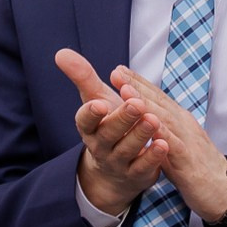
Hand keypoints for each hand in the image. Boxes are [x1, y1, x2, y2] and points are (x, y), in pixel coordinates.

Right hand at [58, 48, 169, 217]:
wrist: (115, 171)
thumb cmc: (107, 126)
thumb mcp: (96, 102)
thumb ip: (82, 78)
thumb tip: (61, 52)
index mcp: (89, 128)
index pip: (85, 121)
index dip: (91, 113)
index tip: (99, 103)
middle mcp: (101, 146)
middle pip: (109, 134)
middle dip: (122, 119)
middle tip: (137, 104)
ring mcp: (118, 162)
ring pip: (127, 150)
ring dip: (140, 135)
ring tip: (153, 120)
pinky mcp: (137, 174)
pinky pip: (144, 167)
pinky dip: (153, 156)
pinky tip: (164, 143)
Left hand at [109, 65, 226, 223]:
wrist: (223, 192)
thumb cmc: (196, 167)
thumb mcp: (173, 145)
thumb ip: (160, 130)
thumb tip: (142, 119)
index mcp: (180, 122)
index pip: (158, 98)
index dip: (138, 83)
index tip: (118, 70)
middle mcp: (184, 126)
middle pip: (159, 102)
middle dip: (137, 86)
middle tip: (117, 72)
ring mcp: (187, 140)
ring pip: (164, 118)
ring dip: (145, 103)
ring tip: (126, 90)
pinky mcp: (188, 159)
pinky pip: (172, 143)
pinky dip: (159, 132)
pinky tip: (146, 123)